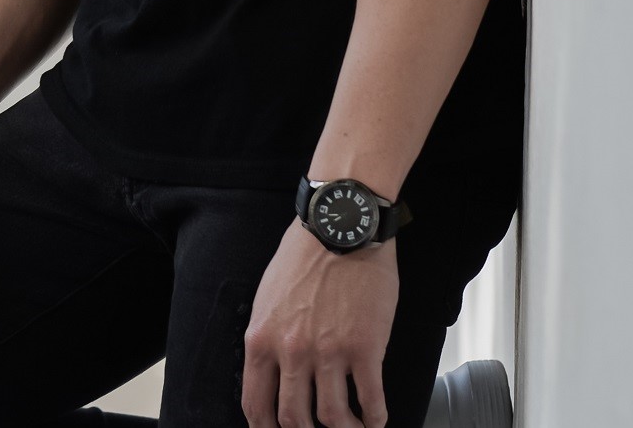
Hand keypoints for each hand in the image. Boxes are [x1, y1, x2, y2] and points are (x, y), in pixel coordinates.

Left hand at [241, 221, 398, 427]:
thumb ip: (269, 334)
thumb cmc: (305, 252)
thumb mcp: (269, 295)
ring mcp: (329, 353)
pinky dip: (375, 417)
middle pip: (294, 420)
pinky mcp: (364, 348)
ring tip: (352, 426)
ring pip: (333, 418)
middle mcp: (291, 351)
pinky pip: (371, 401)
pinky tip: (376, 417)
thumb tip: (273, 369)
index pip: (256, 404)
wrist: (341, 225)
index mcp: (262, 338)